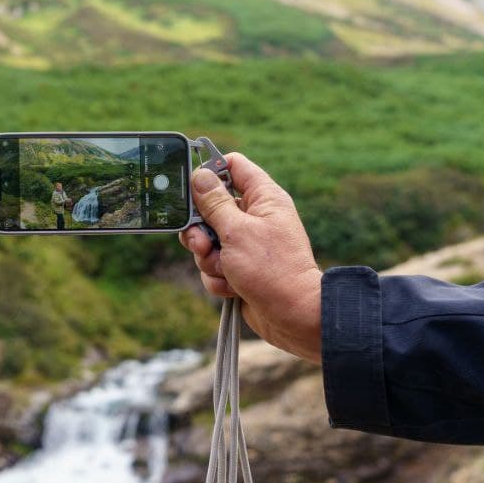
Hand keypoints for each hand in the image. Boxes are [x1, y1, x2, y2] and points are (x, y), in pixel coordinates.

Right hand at [179, 153, 322, 363]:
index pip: (233, 166)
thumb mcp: (236, 231)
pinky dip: (217, 278)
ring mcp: (246, 244)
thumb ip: (214, 203)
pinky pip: (213, 265)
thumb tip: (199, 175)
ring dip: (208, 258)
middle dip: (200, 229)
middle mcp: (255, 217)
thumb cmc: (272, 270)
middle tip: (202, 243)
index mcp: (263, 198)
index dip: (210, 171)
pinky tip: (232, 287)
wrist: (292, 316)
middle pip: (210, 207)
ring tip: (224, 270)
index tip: (191, 186)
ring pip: (208, 240)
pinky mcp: (239, 268)